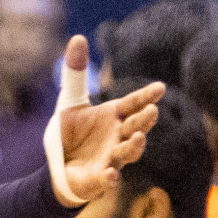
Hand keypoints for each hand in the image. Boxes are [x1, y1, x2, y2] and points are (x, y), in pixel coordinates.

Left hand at [52, 35, 163, 205]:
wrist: (58, 166)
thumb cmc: (71, 133)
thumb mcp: (69, 102)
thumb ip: (74, 73)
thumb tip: (77, 37)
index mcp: (113, 116)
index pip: (133, 103)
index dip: (145, 96)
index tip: (160, 87)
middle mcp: (118, 136)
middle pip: (136, 126)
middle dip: (144, 120)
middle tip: (152, 111)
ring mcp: (112, 158)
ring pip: (129, 152)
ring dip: (134, 146)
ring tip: (138, 138)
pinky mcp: (99, 178)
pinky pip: (108, 180)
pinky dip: (110, 178)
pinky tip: (109, 174)